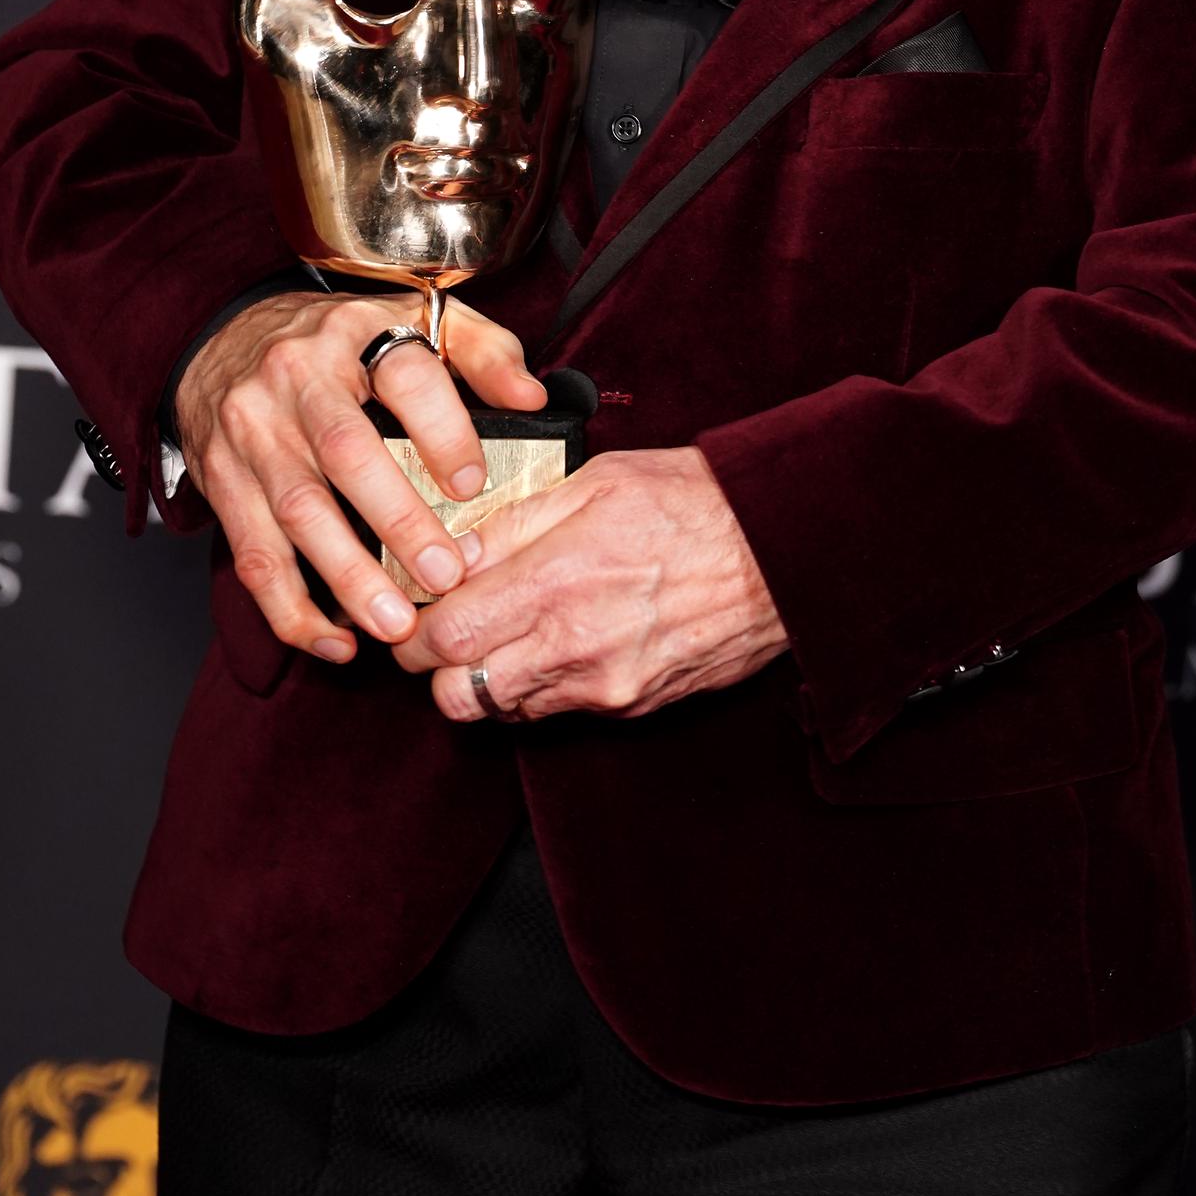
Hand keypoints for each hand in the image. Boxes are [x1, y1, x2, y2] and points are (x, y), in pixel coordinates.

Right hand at [174, 290, 544, 665]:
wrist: (223, 339)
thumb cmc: (340, 340)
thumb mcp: (415, 318)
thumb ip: (481, 351)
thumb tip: (532, 398)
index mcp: (355, 332)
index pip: (404, 375)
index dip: (441, 429)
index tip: (471, 484)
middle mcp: (295, 378)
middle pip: (347, 452)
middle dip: (398, 521)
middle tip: (445, 576)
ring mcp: (252, 431)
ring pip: (298, 509)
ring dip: (348, 576)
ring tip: (396, 625)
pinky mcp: (222, 481)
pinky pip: (253, 552)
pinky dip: (289, 606)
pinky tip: (333, 639)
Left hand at [397, 446, 789, 720]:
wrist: (783, 554)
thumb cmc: (695, 504)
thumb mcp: (596, 484)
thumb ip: (513, 523)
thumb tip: (451, 553)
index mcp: (557, 582)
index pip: (444, 636)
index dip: (412, 630)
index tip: (413, 611)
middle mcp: (574, 647)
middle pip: (457, 696)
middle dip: (438, 667)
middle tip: (447, 630)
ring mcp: (605, 687)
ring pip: (503, 710)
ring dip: (488, 678)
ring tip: (507, 631)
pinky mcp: (632, 706)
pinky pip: (557, 711)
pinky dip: (540, 686)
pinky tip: (559, 642)